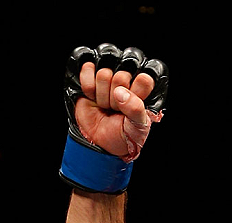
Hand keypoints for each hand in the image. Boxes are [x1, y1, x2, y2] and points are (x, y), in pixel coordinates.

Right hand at [65, 45, 167, 161]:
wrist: (102, 143)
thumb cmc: (123, 136)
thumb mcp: (137, 127)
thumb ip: (135, 109)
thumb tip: (121, 92)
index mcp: (141, 92)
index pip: (144, 79)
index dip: (136, 91)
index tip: (131, 104)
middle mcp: (125, 83)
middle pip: (120, 76)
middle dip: (116, 98)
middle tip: (115, 110)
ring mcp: (107, 80)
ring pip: (103, 75)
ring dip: (102, 96)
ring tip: (105, 107)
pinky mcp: (90, 80)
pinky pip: (87, 71)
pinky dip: (88, 87)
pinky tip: (92, 96)